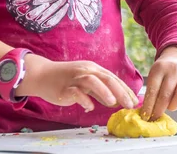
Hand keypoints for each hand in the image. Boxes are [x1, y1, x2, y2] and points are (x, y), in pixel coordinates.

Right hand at [19, 56, 138, 111]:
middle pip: (107, 79)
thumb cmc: (66, 79)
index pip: (113, 78)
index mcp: (94, 69)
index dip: (125, 89)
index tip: (134, 100)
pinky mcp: (64, 87)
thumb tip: (116, 100)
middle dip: (120, 92)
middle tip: (129, 104)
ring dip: (104, 91)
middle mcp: (86, 71)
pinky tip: (90, 107)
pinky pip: (76, 92)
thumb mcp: (86, 82)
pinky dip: (84, 99)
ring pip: (92, 81)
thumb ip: (100, 90)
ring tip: (113, 103)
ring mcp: (75, 78)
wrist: (42, 75)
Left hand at [141, 46, 176, 121]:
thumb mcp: (155, 73)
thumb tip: (147, 111)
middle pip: (165, 96)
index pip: (153, 90)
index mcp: (160, 68)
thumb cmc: (165, 69)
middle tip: (154, 118)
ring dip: (172, 107)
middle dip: (158, 111)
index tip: (145, 117)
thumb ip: (151, 90)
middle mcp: (174, 71)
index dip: (148, 106)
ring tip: (168, 107)